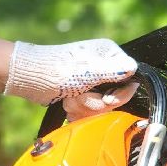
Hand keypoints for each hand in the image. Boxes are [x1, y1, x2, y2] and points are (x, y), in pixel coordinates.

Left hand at [4, 38, 136, 104]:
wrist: (31, 79)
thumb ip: (114, 70)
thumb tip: (135, 68)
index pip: (129, 80)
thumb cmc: (58, 70)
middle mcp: (103, 67)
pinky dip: (77, 110)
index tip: (105, 98)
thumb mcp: (89, 71)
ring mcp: (92, 81)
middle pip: (115, 97)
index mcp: (109, 55)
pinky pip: (89, 110)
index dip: (118, 94)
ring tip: (69, 98)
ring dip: (83, 106)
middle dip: (95, 102)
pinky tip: (67, 103)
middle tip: (79, 95)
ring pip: (100, 106)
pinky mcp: (82, 93)